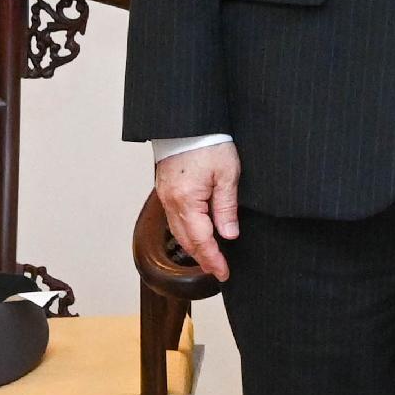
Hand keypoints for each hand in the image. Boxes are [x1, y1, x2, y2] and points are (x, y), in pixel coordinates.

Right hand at [152, 143, 241, 282]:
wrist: (187, 120)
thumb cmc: (209, 142)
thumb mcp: (227, 174)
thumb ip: (226, 207)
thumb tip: (229, 235)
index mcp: (187, 201)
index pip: (201, 240)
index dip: (213, 260)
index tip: (224, 274)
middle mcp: (172, 203)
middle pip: (186, 240)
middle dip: (203, 259)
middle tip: (218, 271)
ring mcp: (166, 197)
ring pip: (178, 232)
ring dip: (193, 248)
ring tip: (209, 259)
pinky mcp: (165, 190)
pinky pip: (174, 219)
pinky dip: (186, 232)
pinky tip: (197, 235)